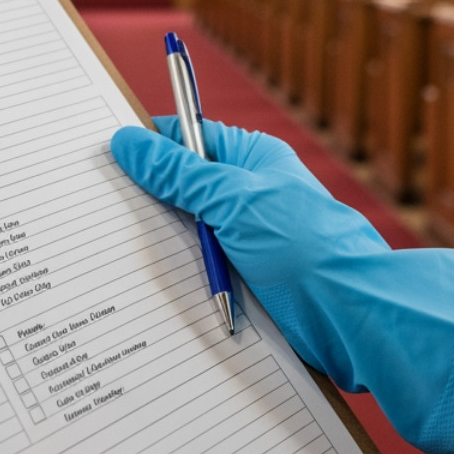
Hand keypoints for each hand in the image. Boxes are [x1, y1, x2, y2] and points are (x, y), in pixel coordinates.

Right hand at [110, 115, 453, 453]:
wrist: (354, 316)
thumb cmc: (305, 246)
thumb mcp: (232, 199)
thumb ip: (177, 173)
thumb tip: (127, 141)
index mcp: (252, 160)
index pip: (189, 137)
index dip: (149, 144)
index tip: (104, 154)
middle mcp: (251, 196)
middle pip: (184, 188)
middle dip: (147, 200)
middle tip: (98, 211)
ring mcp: (251, 240)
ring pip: (190, 234)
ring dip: (164, 247)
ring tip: (117, 254)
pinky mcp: (250, 280)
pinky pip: (204, 271)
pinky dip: (183, 279)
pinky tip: (153, 290)